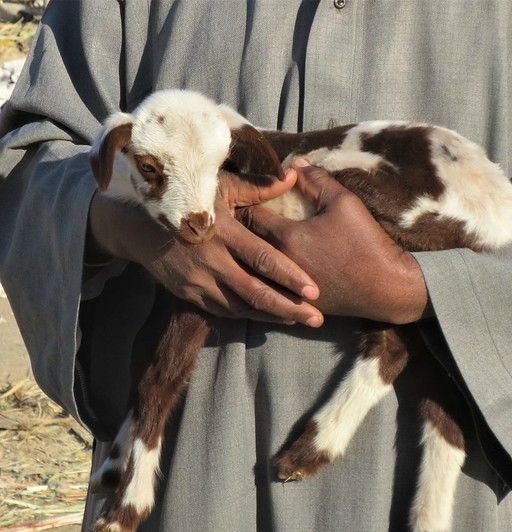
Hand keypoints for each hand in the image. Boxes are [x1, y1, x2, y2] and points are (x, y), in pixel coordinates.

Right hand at [87, 170, 323, 325]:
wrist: (138, 226)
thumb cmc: (187, 199)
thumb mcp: (219, 188)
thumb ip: (257, 188)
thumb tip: (292, 176)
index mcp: (224, 232)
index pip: (263, 258)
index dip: (290, 276)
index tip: (315, 291)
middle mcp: (212, 261)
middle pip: (256, 292)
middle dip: (289, 308)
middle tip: (317, 319)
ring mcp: (199, 282)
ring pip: (241, 307)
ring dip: (272, 315)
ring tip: (300, 319)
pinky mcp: (189, 295)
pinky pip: (224, 311)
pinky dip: (248, 315)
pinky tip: (270, 317)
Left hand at [238, 159, 428, 324]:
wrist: (386, 288)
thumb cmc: (365, 242)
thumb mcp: (344, 202)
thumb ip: (316, 179)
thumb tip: (295, 163)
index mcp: (285, 236)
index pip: (248, 213)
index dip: (244, 201)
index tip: (243, 194)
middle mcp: (277, 265)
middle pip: (245, 244)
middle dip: (241, 230)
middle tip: (238, 218)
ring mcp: (284, 289)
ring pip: (252, 271)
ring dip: (248, 257)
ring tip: (246, 245)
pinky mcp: (294, 305)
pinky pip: (268, 289)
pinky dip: (262, 279)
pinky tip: (263, 271)